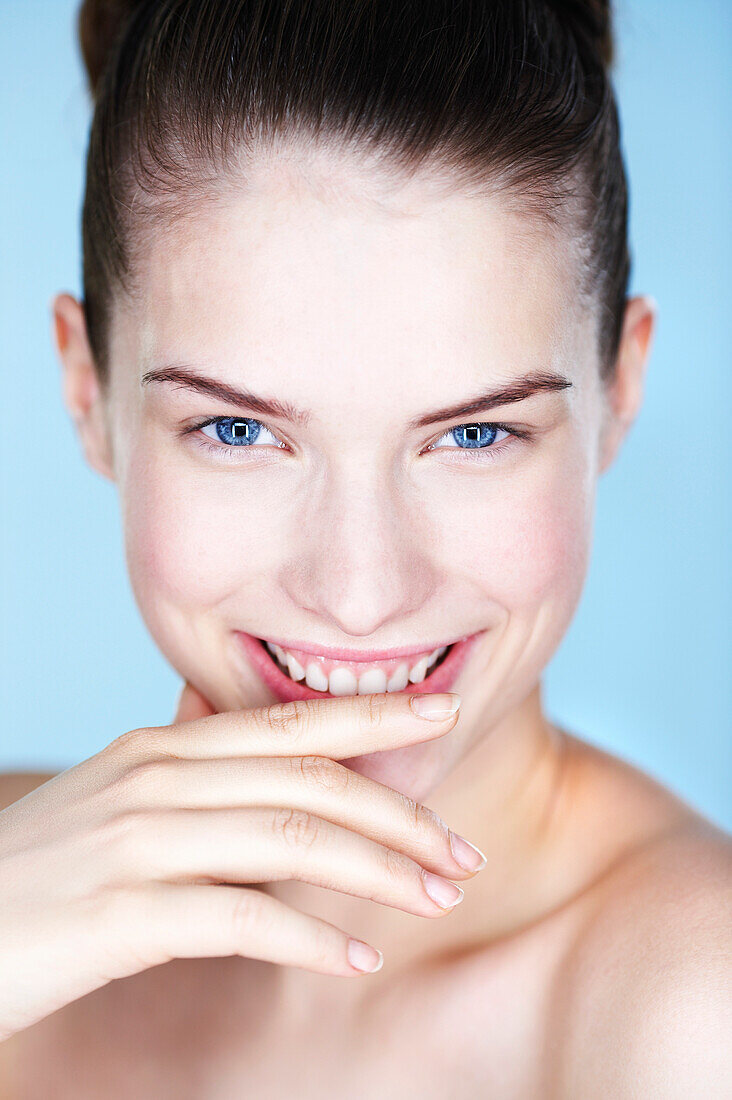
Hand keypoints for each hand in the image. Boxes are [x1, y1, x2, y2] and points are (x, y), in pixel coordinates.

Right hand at [0, 687, 482, 1039]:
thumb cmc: (40, 873)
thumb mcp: (119, 802)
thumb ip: (197, 777)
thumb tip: (276, 764)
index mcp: (163, 749)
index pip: (289, 722)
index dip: (372, 715)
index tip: (443, 712)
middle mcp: (156, 779)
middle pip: (308, 779)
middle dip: (399, 813)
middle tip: (462, 855)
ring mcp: (137, 841)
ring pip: (290, 839)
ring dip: (377, 871)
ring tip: (436, 899)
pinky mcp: (119, 914)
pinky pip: (240, 919)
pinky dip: (310, 940)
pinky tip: (357, 961)